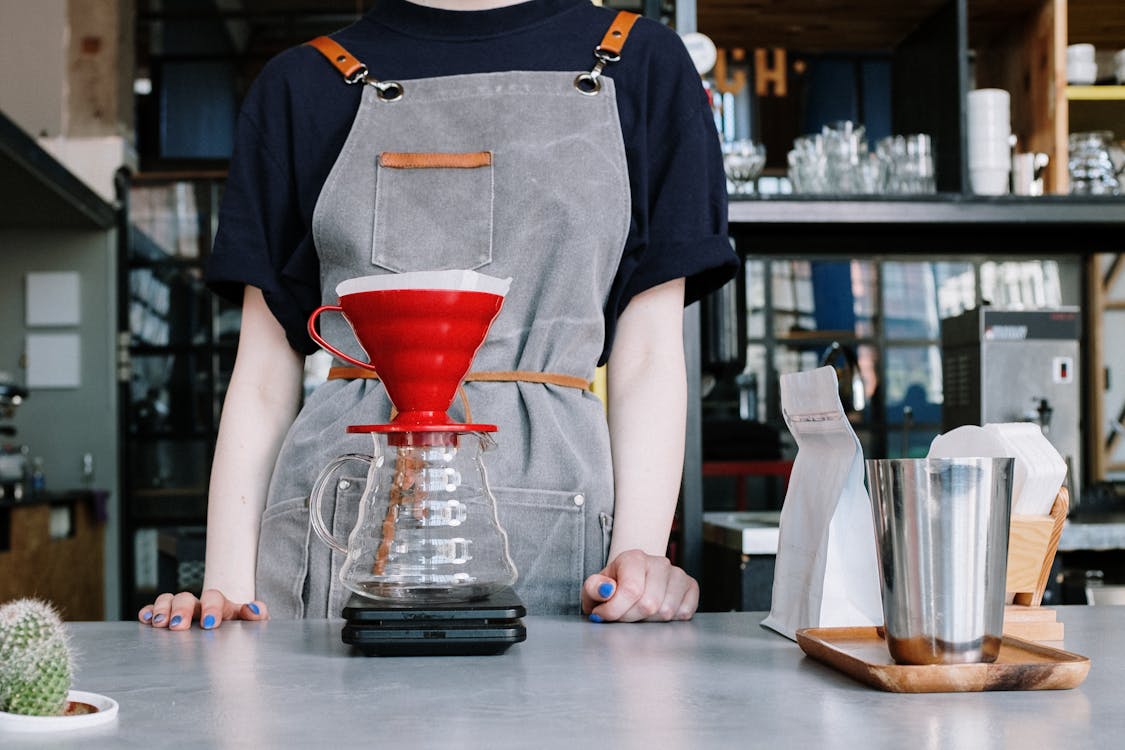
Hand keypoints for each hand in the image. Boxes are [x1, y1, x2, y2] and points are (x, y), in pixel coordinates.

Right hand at [137, 589, 268, 630]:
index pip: (214, 598)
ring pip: (169, 600)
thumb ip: (258, 617)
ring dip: (162, 610)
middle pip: (186, 598)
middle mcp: (199, 606)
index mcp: (221, 606)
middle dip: (182, 610)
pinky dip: (148, 612)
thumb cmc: (240, 633)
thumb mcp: (252, 626)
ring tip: (160, 624)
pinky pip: (154, 610)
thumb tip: (253, 609)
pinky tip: (145, 619)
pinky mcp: (167, 619)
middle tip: (179, 626)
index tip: (210, 624)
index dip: (211, 608)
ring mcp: (182, 611)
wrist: (231, 640)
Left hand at [581, 549, 697, 621]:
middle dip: (630, 618)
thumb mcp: (594, 588)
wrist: (631, 584)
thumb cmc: (612, 588)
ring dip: (649, 621)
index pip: (631, 590)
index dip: (614, 610)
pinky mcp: (691, 586)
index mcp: (634, 558)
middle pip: (649, 604)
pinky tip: (656, 613)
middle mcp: (659, 562)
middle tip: (620, 616)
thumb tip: (606, 589)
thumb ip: (594, 588)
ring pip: (666, 612)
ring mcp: (678, 574)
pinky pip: (684, 613)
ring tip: (638, 613)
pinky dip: (669, 621)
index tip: (602, 615)